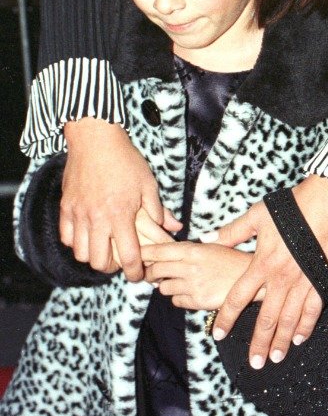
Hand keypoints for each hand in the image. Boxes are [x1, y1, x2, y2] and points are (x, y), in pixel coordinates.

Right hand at [61, 119, 180, 281]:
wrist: (96, 140)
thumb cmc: (125, 160)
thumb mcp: (148, 183)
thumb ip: (158, 209)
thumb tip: (173, 227)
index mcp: (121, 215)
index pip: (128, 256)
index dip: (135, 271)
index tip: (139, 275)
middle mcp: (98, 219)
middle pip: (100, 262)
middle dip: (113, 268)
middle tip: (121, 261)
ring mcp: (79, 215)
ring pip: (82, 254)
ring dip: (94, 257)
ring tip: (104, 249)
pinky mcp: (66, 208)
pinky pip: (67, 238)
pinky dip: (77, 243)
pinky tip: (87, 236)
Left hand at [143, 242, 252, 309]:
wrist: (252, 280)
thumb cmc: (231, 260)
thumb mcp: (211, 247)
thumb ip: (189, 250)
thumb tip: (167, 253)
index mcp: (193, 250)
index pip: (159, 250)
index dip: (144, 252)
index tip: (135, 253)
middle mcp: (190, 267)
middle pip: (156, 270)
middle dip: (150, 273)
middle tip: (151, 274)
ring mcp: (192, 285)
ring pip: (163, 288)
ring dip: (165, 286)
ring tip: (177, 282)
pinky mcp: (197, 302)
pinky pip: (176, 302)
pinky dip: (179, 298)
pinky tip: (189, 293)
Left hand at [205, 175, 327, 367]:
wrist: (326, 204)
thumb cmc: (291, 207)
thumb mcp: (257, 216)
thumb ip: (232, 232)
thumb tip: (206, 238)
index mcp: (261, 264)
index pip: (238, 297)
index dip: (226, 317)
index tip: (218, 334)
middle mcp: (280, 278)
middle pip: (265, 318)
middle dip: (258, 343)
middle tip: (254, 363)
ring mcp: (302, 281)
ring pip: (289, 319)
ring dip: (281, 340)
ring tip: (275, 357)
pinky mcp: (321, 279)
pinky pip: (313, 309)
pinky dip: (306, 326)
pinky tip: (300, 338)